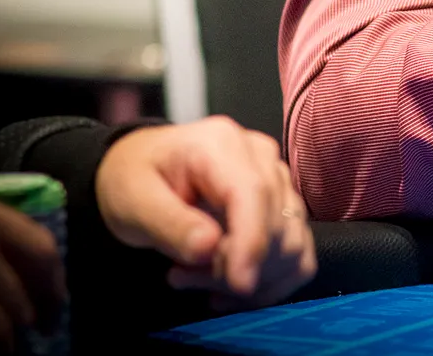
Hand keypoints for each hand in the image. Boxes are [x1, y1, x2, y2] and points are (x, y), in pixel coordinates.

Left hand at [95, 117, 315, 309]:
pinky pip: (298, 254)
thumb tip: (208, 249)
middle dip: (237, 267)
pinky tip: (229, 288)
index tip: (240, 284)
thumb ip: (169, 224)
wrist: (142, 169)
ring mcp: (277, 180)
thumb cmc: (134, 179)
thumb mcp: (134, 201)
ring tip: (195, 278)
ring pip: (291, 243)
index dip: (252, 241)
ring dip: (250, 278)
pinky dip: (271, 282)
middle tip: (181, 277)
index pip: (253, 193)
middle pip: (278, 223)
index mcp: (220, 144)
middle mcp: (260, 156)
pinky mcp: (284, 205)